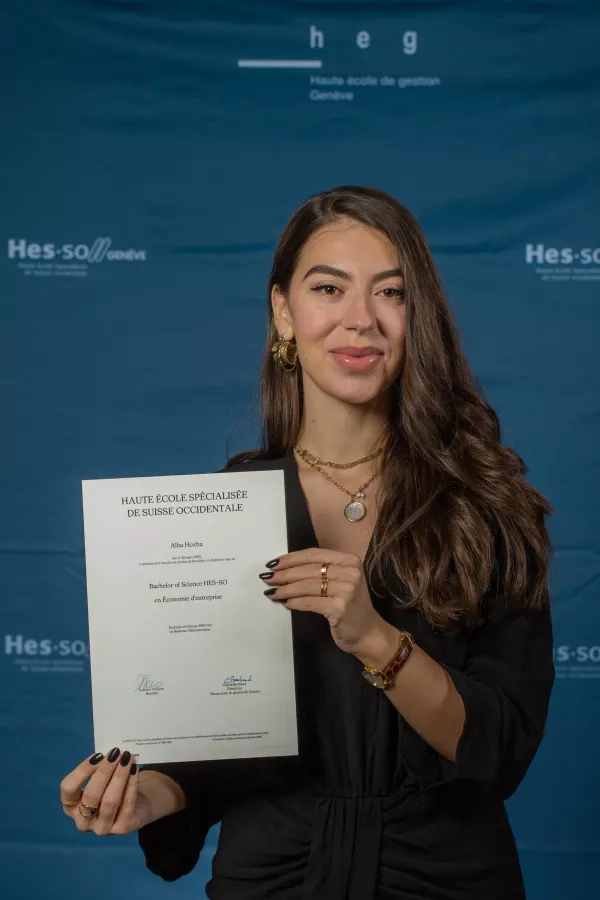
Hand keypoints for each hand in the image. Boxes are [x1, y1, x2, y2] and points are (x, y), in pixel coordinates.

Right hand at [60, 748, 150, 835]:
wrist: (136, 808)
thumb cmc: (110, 789)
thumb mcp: (100, 781)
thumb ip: (98, 770)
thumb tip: (108, 754)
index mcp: (70, 807)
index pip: (68, 789)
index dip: (82, 771)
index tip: (98, 755)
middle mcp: (82, 821)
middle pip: (90, 795)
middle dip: (104, 771)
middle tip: (116, 753)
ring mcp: (101, 828)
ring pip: (109, 801)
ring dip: (119, 776)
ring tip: (127, 758)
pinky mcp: (121, 829)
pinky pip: (127, 804)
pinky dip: (131, 784)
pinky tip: (134, 769)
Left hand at [260, 548, 397, 659]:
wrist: (369, 633)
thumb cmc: (351, 607)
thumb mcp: (341, 582)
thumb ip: (321, 572)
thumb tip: (285, 568)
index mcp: (349, 561)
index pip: (315, 554)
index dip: (292, 558)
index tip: (274, 563)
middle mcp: (350, 572)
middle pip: (309, 569)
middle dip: (285, 573)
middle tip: (267, 577)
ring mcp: (347, 590)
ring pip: (307, 586)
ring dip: (286, 589)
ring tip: (272, 591)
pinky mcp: (340, 608)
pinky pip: (310, 602)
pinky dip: (295, 602)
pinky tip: (285, 602)